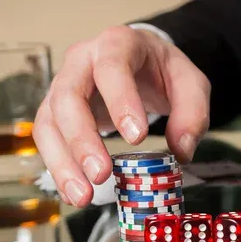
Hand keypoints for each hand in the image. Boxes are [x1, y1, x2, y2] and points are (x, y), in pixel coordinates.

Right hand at [33, 26, 210, 206]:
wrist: (139, 62)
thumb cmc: (160, 70)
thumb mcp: (189, 83)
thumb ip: (193, 113)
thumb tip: (181, 151)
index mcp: (117, 44)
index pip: (112, 67)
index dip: (120, 101)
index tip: (135, 138)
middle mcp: (81, 61)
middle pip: (68, 96)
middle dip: (82, 139)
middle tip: (101, 175)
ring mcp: (62, 85)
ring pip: (49, 121)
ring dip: (63, 162)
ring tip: (82, 197)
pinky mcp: (54, 110)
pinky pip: (47, 139)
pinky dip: (58, 168)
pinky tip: (72, 193)